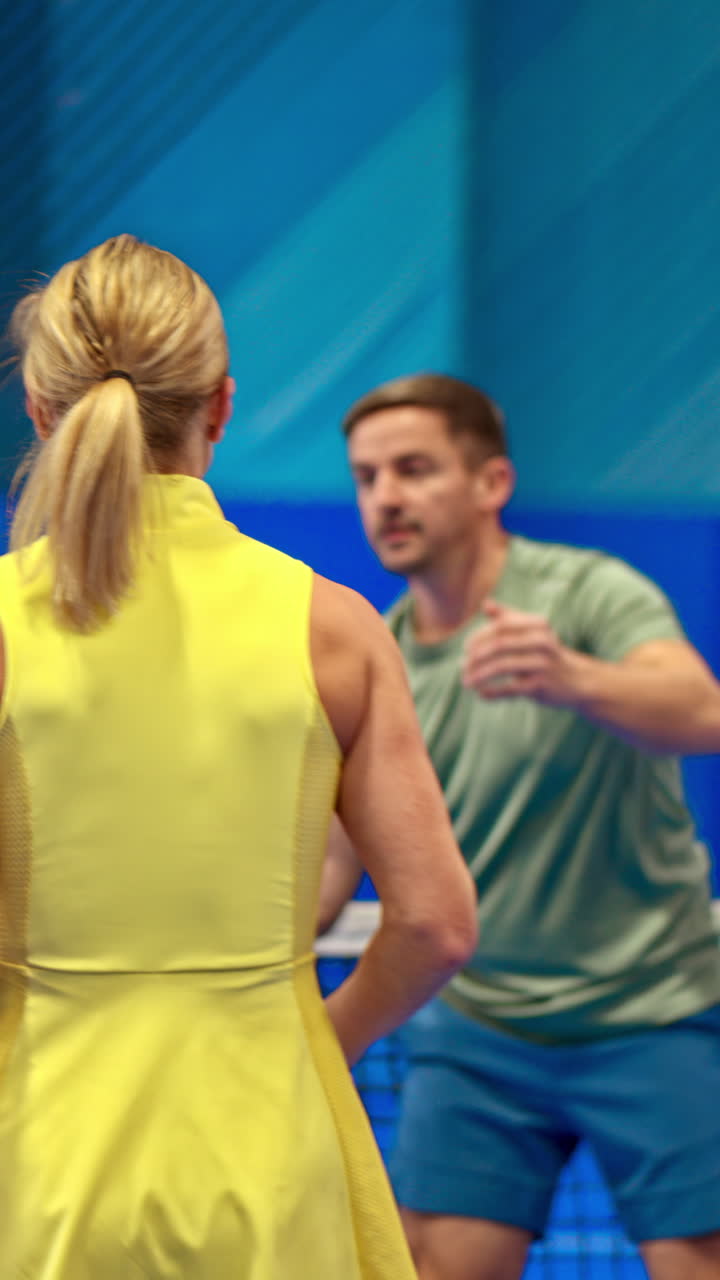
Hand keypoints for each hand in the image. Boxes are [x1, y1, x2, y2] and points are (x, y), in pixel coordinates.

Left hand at [462, 599, 584, 705]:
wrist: (578, 680)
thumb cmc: (547, 653)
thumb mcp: (532, 632)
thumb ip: (508, 617)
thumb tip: (485, 604)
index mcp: (537, 625)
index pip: (499, 627)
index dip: (478, 637)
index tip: (465, 649)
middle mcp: (542, 642)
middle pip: (498, 645)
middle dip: (475, 657)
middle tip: (462, 667)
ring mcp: (542, 664)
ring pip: (501, 666)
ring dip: (479, 675)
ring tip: (466, 681)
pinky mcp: (541, 686)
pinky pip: (509, 689)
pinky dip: (491, 692)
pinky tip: (481, 693)